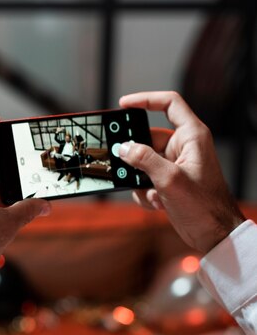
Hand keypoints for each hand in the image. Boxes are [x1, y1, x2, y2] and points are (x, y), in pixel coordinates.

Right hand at [118, 91, 244, 252]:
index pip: (169, 104)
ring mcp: (175, 164)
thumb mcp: (169, 180)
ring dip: (139, 178)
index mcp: (192, 137)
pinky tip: (156, 203)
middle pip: (148, 137)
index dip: (146, 100)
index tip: (123, 104)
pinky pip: (145, 177)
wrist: (213, 234)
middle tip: (123, 162)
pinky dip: (144, 191)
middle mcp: (183, 147)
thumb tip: (123, 148)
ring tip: (149, 192)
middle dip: (135, 155)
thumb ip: (143, 160)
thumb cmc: (204, 206)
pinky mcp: (168, 180)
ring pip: (142, 160)